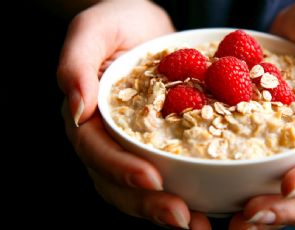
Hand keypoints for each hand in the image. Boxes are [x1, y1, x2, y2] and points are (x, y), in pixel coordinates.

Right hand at [58, 1, 209, 228]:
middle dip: (148, 204)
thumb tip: (76, 108)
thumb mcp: (95, 29)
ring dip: (167, 212)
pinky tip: (209, 207)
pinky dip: (188, 194)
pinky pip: (170, 176)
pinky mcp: (162, 146)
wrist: (149, 27)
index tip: (152, 180)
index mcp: (89, 117)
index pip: (97, 152)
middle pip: (118, 183)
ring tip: (198, 224)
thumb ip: (77, 62)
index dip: (121, 169)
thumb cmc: (119, 22)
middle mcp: (109, 139)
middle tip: (182, 218)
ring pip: (142, 191)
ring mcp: (134, 147)